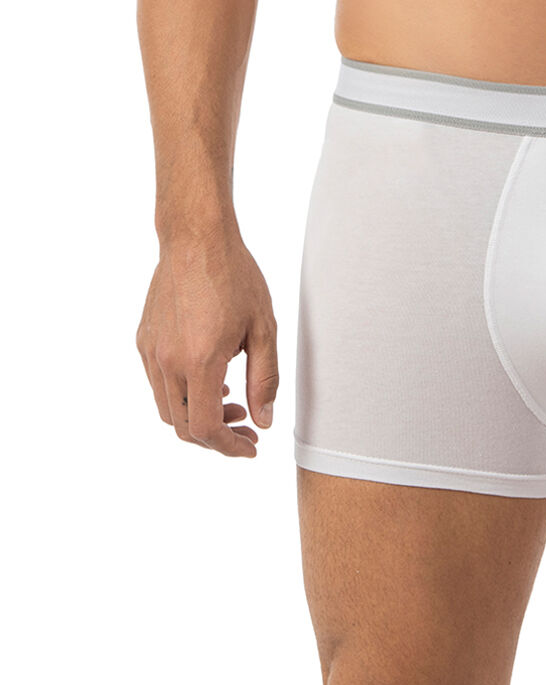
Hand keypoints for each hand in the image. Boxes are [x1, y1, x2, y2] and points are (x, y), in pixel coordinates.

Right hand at [136, 229, 278, 457]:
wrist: (196, 237)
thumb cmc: (235, 276)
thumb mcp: (263, 327)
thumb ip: (264, 378)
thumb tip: (263, 421)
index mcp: (199, 361)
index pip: (205, 429)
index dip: (229, 447)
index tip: (251, 446)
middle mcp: (167, 362)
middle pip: (182, 426)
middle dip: (216, 436)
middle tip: (247, 426)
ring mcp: (150, 351)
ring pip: (166, 408)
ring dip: (196, 417)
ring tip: (230, 403)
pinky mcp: (143, 339)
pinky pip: (157, 383)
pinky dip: (180, 394)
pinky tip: (208, 378)